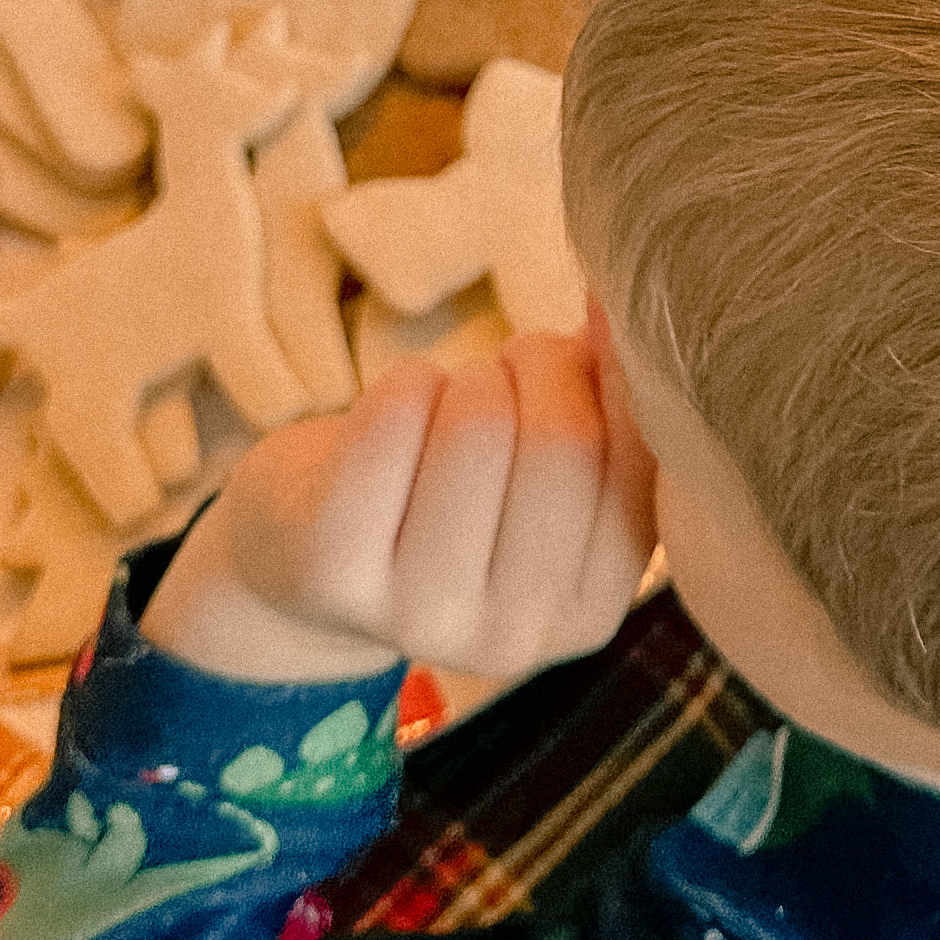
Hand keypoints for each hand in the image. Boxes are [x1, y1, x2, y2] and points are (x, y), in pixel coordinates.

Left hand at [140, 329, 656, 687]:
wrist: (300, 566)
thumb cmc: (449, 494)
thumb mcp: (550, 477)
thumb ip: (609, 407)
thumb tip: (619, 303)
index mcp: (593, 611)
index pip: (639, 461)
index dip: (613, 370)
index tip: (585, 338)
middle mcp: (519, 636)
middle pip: (562, 442)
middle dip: (537, 365)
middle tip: (508, 363)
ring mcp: (424, 615)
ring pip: (478, 425)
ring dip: (464, 379)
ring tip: (447, 399)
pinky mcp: (337, 572)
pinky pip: (393, 421)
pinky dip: (400, 384)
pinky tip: (392, 413)